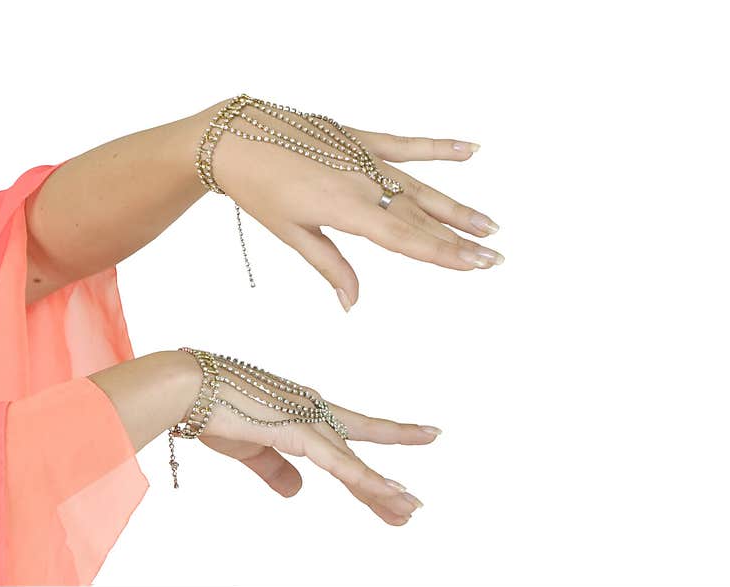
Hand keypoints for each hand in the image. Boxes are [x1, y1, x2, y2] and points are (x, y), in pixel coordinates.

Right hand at [193, 375, 436, 525]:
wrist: (186, 388)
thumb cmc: (212, 410)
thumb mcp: (249, 449)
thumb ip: (275, 470)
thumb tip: (297, 491)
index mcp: (302, 410)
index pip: (348, 436)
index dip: (380, 443)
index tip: (416, 438)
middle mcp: (313, 410)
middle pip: (356, 454)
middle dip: (383, 484)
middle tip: (412, 506)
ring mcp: (308, 419)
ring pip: (353, 462)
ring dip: (381, 488)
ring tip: (410, 508)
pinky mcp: (297, 432)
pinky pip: (338, 464)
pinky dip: (364, 479)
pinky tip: (387, 493)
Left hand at [210, 100, 501, 311]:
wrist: (234, 137)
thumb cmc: (259, 189)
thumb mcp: (292, 233)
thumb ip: (330, 266)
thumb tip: (353, 305)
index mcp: (346, 210)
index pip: (405, 239)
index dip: (442, 254)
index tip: (474, 265)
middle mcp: (363, 182)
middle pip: (421, 217)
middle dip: (460, 239)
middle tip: (495, 256)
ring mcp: (364, 156)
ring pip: (421, 186)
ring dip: (457, 207)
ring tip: (490, 224)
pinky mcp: (359, 137)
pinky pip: (406, 143)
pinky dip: (438, 147)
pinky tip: (471, 150)